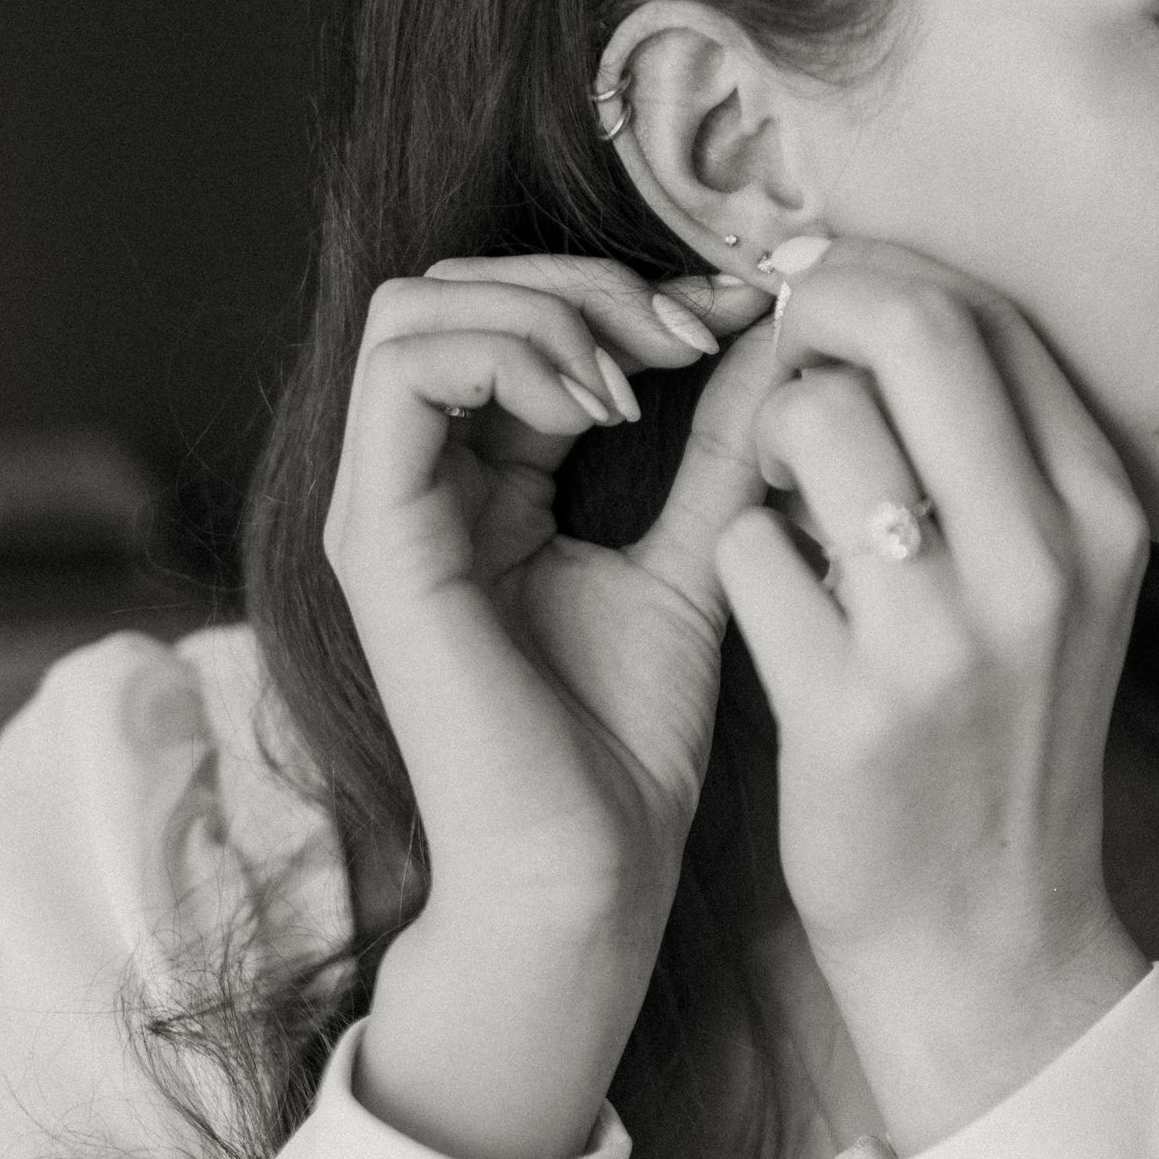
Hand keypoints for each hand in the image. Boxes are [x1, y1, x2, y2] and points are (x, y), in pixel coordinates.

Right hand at [324, 255, 775, 1158]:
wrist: (588, 877)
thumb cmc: (631, 749)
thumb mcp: (701, 557)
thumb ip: (724, 445)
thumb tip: (782, 330)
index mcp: (485, 482)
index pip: (522, 317)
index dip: (633, 291)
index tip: (747, 314)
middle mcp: (418, 484)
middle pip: (456, 286)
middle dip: (586, 280)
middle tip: (696, 329)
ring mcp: (385, 508)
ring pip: (417, 307)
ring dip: (546, 308)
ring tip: (645, 376)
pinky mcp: (376, 541)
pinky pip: (402, 375)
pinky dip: (507, 354)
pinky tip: (603, 408)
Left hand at [713, 240, 1153, 1153]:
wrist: (991, 937)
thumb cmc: (999, 734)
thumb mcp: (1053, 583)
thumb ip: (997, 450)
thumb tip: (878, 296)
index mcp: (1102, 512)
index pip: (985, 310)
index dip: (876, 273)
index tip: (818, 296)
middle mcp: (1044, 561)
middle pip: (911, 327)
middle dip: (813, 308)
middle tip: (774, 351)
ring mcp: (949, 638)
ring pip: (813, 424)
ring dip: (763, 437)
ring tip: (780, 499)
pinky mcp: (851, 712)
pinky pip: (745, 548)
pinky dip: (738, 554)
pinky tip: (771, 604)